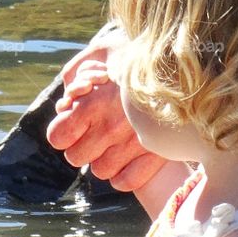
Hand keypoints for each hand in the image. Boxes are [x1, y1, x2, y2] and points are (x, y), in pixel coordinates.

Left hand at [45, 35, 166, 192]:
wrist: (180, 65)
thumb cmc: (134, 57)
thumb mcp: (101, 54)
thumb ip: (77, 77)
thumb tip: (65, 104)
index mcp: (92, 103)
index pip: (57, 136)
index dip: (63, 130)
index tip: (71, 124)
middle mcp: (108, 127)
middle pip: (75, 157)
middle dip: (82, 145)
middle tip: (95, 132)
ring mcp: (131, 145)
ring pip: (100, 171)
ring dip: (105, 159)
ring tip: (116, 141)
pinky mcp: (154, 157)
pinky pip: (125, 182)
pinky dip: (126, 173)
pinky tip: (131, 157)